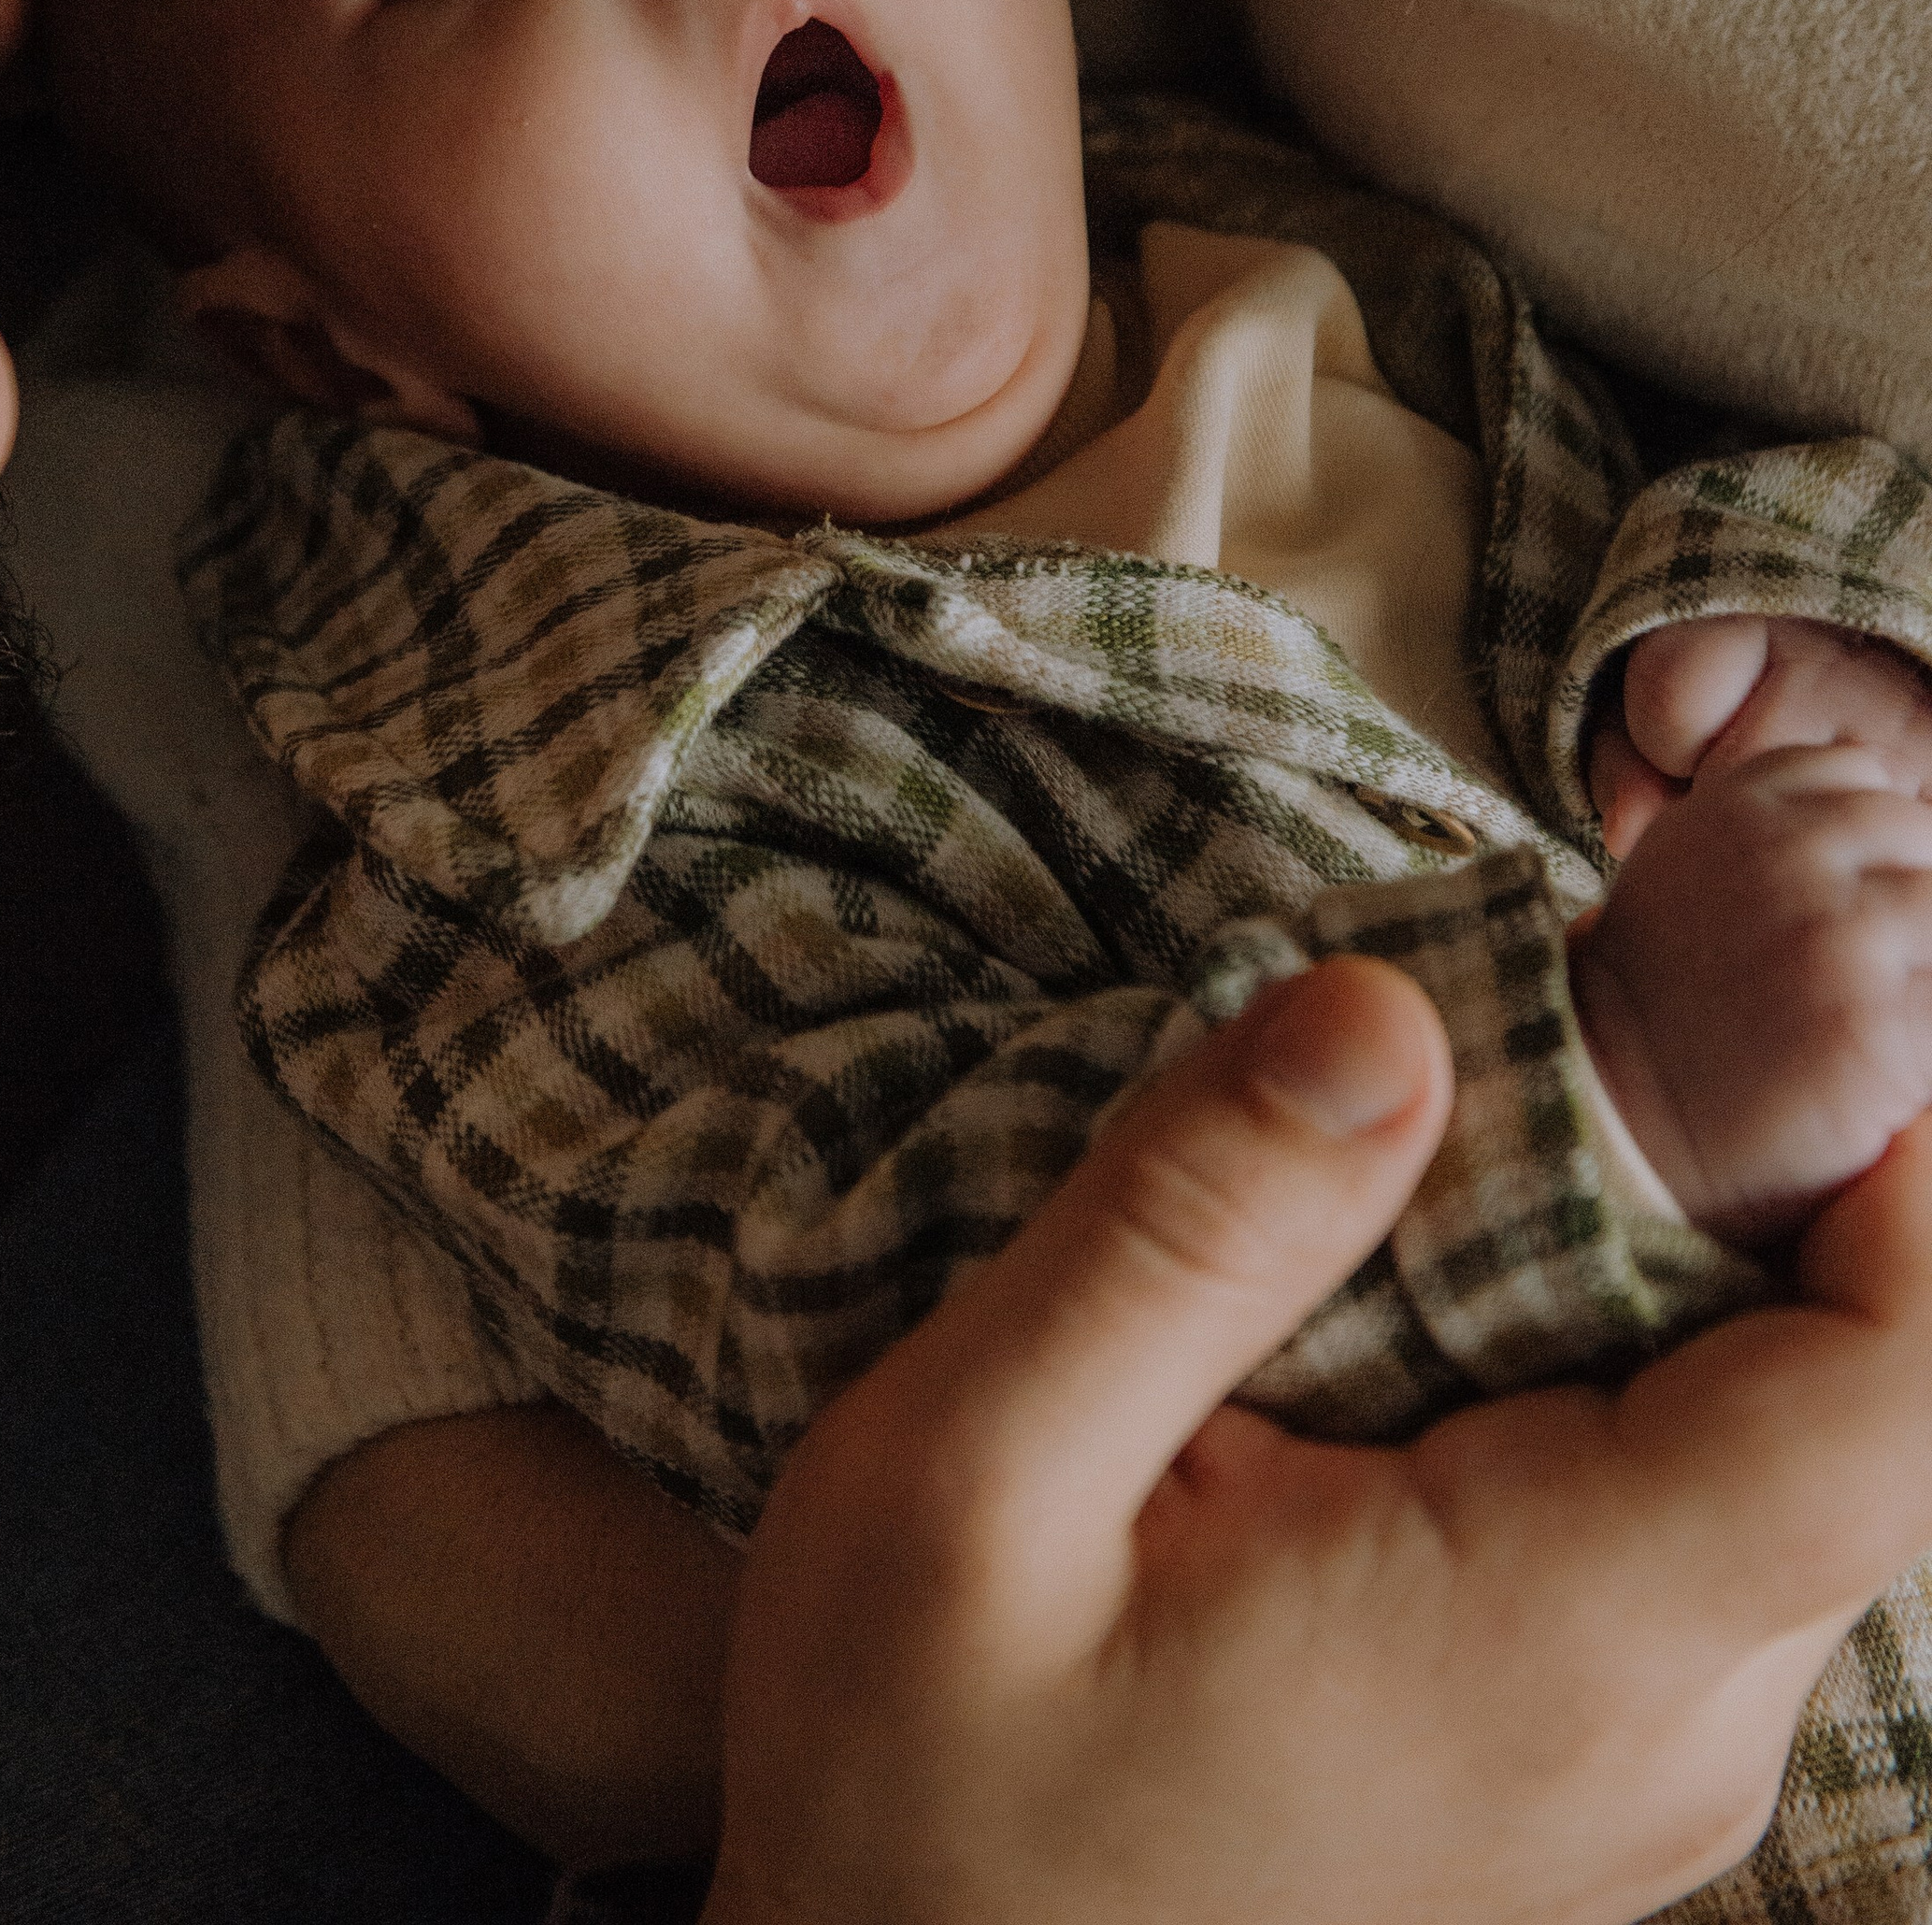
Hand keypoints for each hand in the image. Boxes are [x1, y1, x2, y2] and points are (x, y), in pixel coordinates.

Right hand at [705, 953, 1931, 1924]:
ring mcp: (1642, 1758)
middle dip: (1743, 1163)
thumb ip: (1190, 1224)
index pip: (1895, 1398)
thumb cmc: (909, 1755)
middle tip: (1530, 1006)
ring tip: (1428, 1154)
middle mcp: (1662, 1723)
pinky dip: (1602, 1358)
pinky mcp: (1591, 1754)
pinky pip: (1691, 1510)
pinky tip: (1408, 1305)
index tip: (1784, 983)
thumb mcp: (971, 1463)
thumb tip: (1390, 1008)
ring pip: (1778, 1439)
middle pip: (1851, 1389)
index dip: (1909, 1172)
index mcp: (1547, 1638)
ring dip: (1657, 1258)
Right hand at [1575, 619, 1931, 1240]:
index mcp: (1738, 808)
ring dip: (1923, 961)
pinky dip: (1926, 1033)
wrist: (1616, 1115)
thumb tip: (1889, 830)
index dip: (1866, 837)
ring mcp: (1837, 934)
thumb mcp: (1690, 871)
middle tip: (1866, 968)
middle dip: (1905, 899)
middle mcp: (1786, 854)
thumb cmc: (1665, 1007)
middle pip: (1918, 833)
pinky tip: (1888, 1059)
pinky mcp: (1875, 1026)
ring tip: (1881, 1009)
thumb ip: (1770, 834)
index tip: (1844, 901)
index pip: (1863, 774)